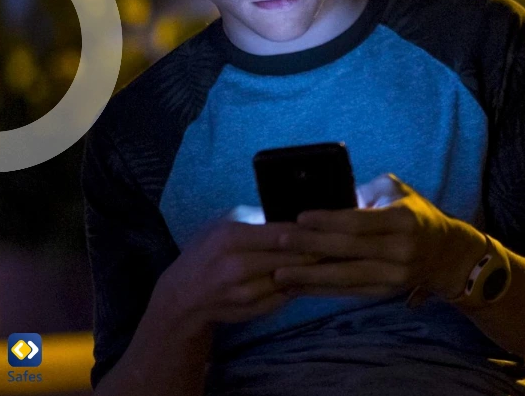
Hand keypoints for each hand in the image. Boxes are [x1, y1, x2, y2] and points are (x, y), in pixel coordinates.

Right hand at [154, 217, 322, 328]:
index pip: (283, 233)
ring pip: (293, 278)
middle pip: (293, 258)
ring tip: (332, 258)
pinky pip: (287, 296)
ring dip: (313, 270)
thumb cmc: (207, 251)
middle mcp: (238, 267)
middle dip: (318, 251)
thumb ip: (257, 218)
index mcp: (232, 238)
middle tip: (341, 243)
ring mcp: (246, 293)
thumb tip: (294, 214)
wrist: (183, 296)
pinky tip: (311, 277)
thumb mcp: (224, 224)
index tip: (330, 226)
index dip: (309, 231)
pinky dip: (299, 286)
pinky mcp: (253, 311)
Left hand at [273, 173, 486, 299]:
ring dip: (310, 276)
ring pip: (347, 277)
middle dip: (311, 247)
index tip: (300, 217)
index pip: (360, 221)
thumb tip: (327, 196)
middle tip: (280, 242)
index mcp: (404, 220)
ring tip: (280, 274)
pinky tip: (299, 287)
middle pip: (350, 250)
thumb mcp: (397, 192)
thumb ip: (365, 192)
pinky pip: (350, 292)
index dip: (329, 221)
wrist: (446, 253)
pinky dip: (322, 290)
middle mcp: (401, 250)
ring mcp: (395, 275)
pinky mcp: (386, 292)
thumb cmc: (415, 215)